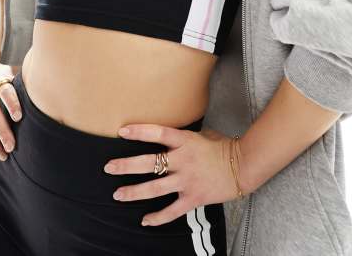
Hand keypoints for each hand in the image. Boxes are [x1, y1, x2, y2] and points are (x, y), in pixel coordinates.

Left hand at [104, 123, 242, 225]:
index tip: (121, 131)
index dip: (139, 132)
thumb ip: (184, 137)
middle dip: (126, 166)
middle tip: (108, 167)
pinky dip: (157, 217)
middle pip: (149, 163)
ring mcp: (187, 180)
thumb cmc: (222, 146)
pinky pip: (172, 210)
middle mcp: (183, 160)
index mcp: (185, 141)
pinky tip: (145, 220)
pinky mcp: (193, 198)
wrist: (242, 166)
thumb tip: (168, 136)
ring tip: (118, 194)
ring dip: (134, 192)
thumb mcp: (202, 134)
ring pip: (155, 188)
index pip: (158, 133)